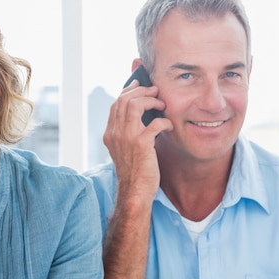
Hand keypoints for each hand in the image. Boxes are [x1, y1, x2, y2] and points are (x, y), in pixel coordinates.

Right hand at [103, 80, 172, 202]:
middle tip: (155, 91)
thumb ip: (127, 133)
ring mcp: (127, 138)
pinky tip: (169, 125)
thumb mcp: (124, 149)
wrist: (134, 192)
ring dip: (152, 100)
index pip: (116, 104)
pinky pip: (155, 122)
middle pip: (125, 99)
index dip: (128, 91)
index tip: (140, 86)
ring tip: (162, 104)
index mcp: (110, 133)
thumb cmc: (134, 171)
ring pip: (136, 105)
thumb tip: (140, 114)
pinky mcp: (141, 144)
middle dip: (142, 91)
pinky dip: (164, 120)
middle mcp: (115, 133)